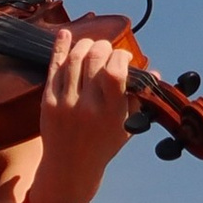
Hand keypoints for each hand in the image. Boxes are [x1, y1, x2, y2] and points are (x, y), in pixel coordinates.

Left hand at [31, 17, 136, 202]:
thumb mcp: (127, 125)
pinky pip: (53, 68)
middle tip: (107, 50)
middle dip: (103, 46)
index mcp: (111, 112)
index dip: (121, 56)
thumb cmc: (103, 144)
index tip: (124, 58)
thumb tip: (153, 72)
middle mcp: (87, 106)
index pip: (115, 71)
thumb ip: (139, 99)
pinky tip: (66, 35)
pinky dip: (59, 48)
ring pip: (73, 59)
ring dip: (84, 45)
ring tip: (91, 46)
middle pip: (94, 59)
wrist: (70, 167)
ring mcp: (65, 103)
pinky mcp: (48, 101)